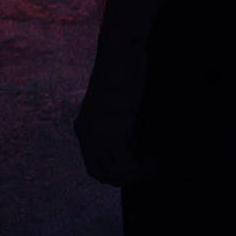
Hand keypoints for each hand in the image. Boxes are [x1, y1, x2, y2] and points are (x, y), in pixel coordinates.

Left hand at [74, 64, 152, 187]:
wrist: (120, 55)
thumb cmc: (121, 75)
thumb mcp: (115, 108)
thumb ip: (117, 131)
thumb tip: (134, 154)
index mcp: (83, 128)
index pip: (94, 167)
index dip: (114, 175)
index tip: (133, 170)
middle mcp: (86, 134)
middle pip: (103, 174)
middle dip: (125, 179)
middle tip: (146, 173)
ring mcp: (98, 135)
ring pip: (116, 173)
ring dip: (136, 175)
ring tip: (151, 165)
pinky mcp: (114, 133)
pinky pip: (127, 164)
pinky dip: (142, 167)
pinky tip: (153, 158)